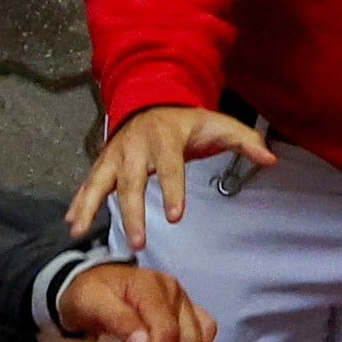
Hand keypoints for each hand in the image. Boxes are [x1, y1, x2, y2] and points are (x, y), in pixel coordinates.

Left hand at [52, 261, 219, 341]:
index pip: (166, 331)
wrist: (91, 283)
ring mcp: (182, 301)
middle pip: (186, 338)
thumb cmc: (88, 295)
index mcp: (150, 287)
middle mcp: (173, 291)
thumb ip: (117, 320)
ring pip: (198, 339)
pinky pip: (203, 335)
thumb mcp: (90, 304)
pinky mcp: (185, 311)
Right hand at [68, 102, 271, 242]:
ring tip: (80, 232)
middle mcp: (136, 147)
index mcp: (165, 139)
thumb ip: (244, 141)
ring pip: (100, 183)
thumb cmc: (186, 121)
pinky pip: (88, 184)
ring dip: (90, 208)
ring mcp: (115, 155)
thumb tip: (270, 159)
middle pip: (131, 183)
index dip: (173, 191)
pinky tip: (71, 224)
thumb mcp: (218, 124)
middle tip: (139, 241)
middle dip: (133, 212)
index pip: (170, 168)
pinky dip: (78, 203)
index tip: (176, 216)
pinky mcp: (102, 162)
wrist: (150, 100)